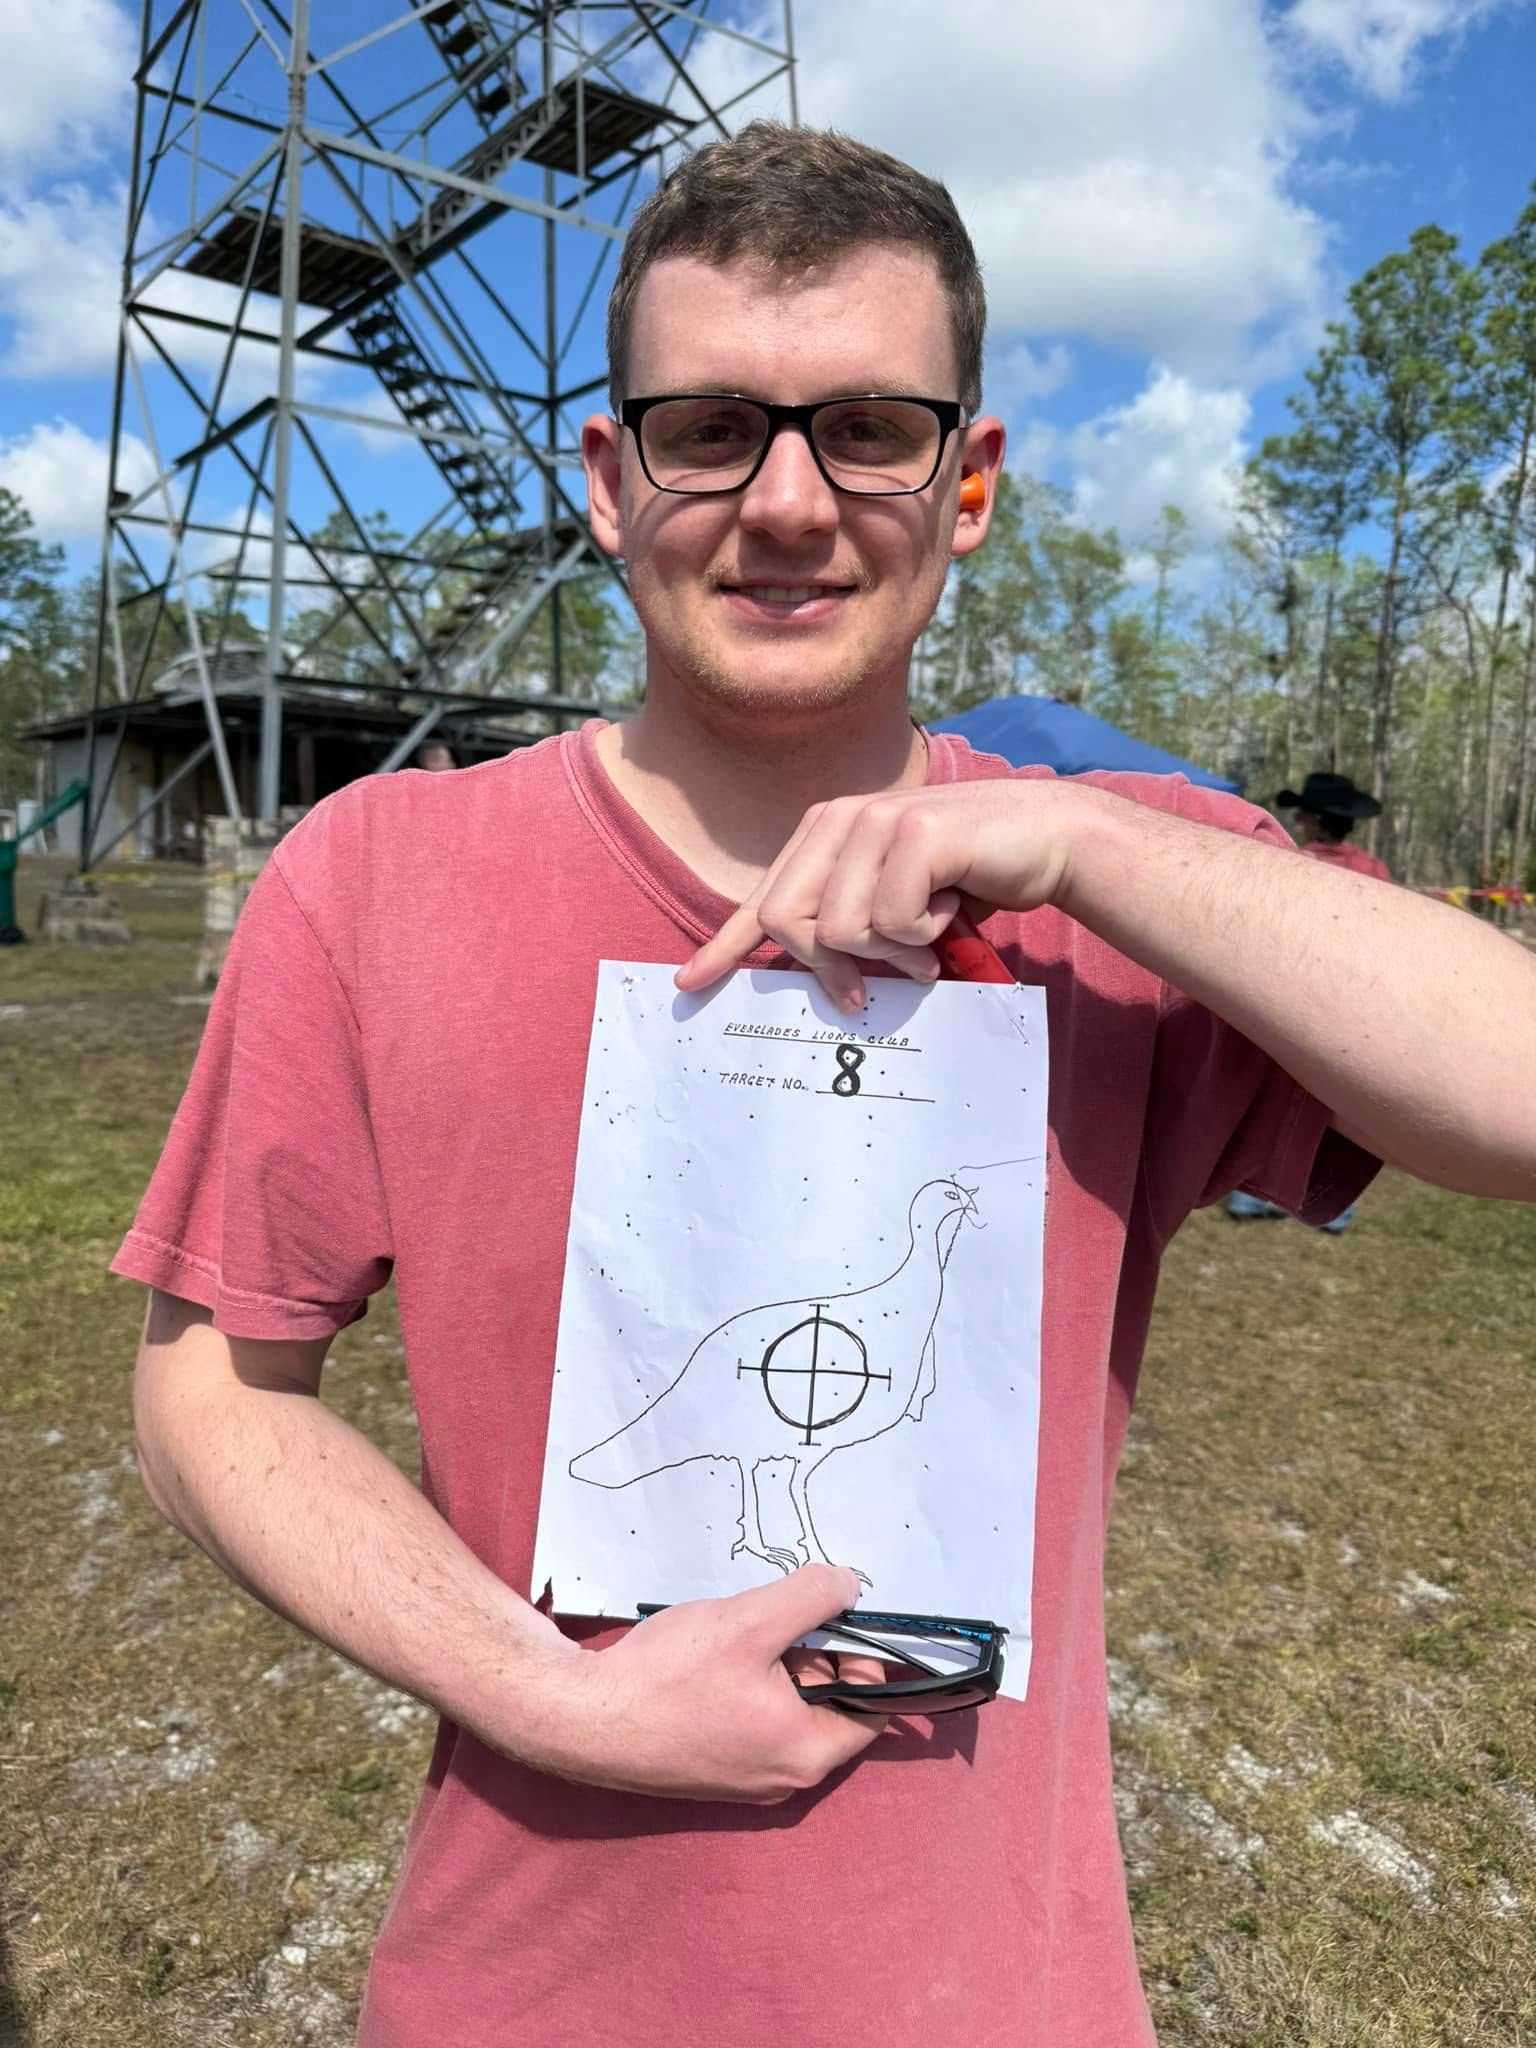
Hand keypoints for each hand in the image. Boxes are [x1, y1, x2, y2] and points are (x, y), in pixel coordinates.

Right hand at [555, 1566, 888, 1803]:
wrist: (583, 1719)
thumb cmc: (670, 1676)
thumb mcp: (751, 1621)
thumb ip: (812, 1598)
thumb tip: (850, 1586)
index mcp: (808, 1754)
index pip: (872, 1705)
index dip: (860, 1654)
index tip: (827, 1616)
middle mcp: (783, 1778)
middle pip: (828, 1703)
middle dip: (809, 1653)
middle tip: (770, 1620)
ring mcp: (745, 1778)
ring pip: (787, 1708)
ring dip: (773, 1664)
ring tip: (733, 1636)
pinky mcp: (712, 1768)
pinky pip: (753, 1720)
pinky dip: (745, 1684)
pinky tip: (708, 1659)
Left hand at [676, 781, 1085, 1008]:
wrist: (1044, 839)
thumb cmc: (968, 879)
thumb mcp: (894, 905)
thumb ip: (850, 930)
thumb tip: (819, 985)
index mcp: (824, 832)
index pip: (763, 900)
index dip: (725, 947)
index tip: (689, 985)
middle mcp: (839, 818)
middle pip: (788, 922)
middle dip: (830, 966)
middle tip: (875, 982)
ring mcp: (874, 820)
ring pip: (840, 929)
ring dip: (892, 952)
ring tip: (930, 935)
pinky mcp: (914, 833)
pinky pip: (891, 922)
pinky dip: (926, 934)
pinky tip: (953, 907)